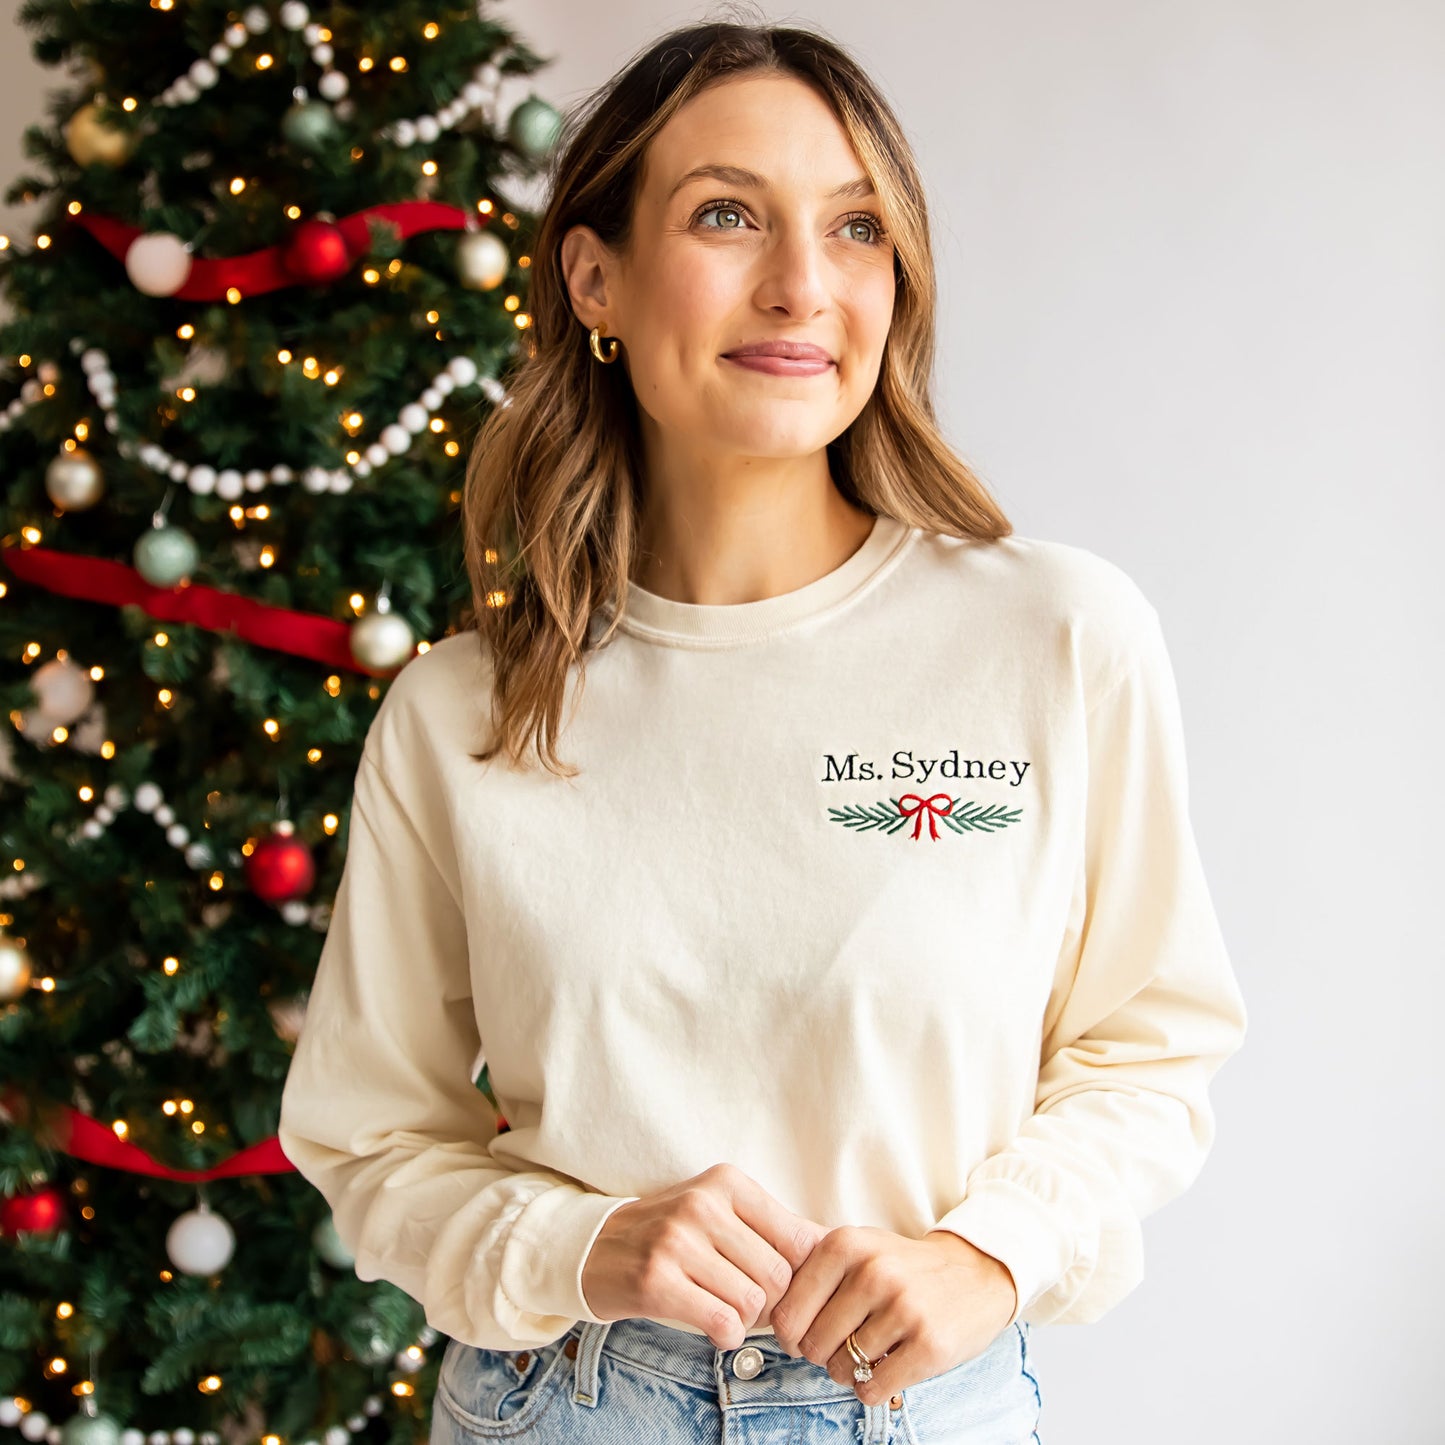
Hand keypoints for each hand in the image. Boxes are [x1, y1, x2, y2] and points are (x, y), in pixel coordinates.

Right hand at [580, 1162, 830, 1349]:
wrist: (596, 1248)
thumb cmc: (672, 1233)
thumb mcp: (721, 1212)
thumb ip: (774, 1227)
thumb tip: (834, 1244)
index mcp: (726, 1181)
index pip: (797, 1238)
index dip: (800, 1274)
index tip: (784, 1288)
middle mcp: (702, 1204)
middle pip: (777, 1274)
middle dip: (772, 1302)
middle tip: (752, 1305)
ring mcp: (677, 1241)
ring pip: (752, 1301)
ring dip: (747, 1319)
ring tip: (726, 1309)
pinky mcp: (657, 1280)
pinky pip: (722, 1321)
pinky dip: (728, 1334)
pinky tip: (716, 1325)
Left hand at [768, 1226, 1018, 1406]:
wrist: (976, 1273)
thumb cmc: (904, 1267)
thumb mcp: (858, 1248)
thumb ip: (812, 1273)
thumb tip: (764, 1313)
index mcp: (845, 1245)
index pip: (785, 1312)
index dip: (790, 1335)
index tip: (805, 1336)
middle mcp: (872, 1273)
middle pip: (811, 1345)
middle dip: (821, 1354)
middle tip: (843, 1344)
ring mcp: (903, 1308)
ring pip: (840, 1368)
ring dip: (848, 1371)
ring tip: (869, 1351)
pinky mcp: (929, 1345)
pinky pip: (872, 1388)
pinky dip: (870, 1388)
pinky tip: (885, 1368)